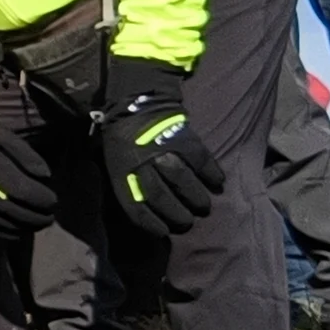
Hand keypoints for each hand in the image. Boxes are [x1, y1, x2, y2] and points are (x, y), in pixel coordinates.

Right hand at [0, 89, 56, 237]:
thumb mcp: (5, 135)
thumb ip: (26, 155)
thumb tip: (46, 178)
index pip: (18, 188)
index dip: (39, 199)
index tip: (53, 201)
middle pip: (9, 208)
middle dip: (33, 217)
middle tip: (50, 218)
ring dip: (21, 227)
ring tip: (38, 226)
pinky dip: (3, 231)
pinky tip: (18, 232)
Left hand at [99, 57, 224, 236]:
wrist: (136, 97)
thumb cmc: (122, 134)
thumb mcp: (111, 159)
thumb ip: (125, 182)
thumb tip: (143, 208)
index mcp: (121, 171)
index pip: (136, 207)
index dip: (151, 224)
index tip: (163, 232)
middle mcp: (143, 164)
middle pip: (164, 198)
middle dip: (178, 215)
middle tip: (188, 222)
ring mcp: (166, 151)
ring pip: (185, 183)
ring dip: (197, 199)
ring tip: (203, 206)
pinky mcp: (186, 139)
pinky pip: (202, 162)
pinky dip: (212, 175)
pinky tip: (218, 183)